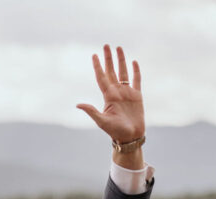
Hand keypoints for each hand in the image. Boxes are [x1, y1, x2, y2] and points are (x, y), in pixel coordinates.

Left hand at [76, 45, 144, 165]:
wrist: (130, 136)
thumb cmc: (115, 131)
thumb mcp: (102, 121)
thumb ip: (91, 111)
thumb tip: (78, 105)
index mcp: (108, 96)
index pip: (101, 77)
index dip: (97, 66)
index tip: (93, 55)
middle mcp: (116, 92)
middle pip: (111, 71)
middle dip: (108, 58)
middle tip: (105, 45)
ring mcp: (127, 93)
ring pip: (123, 72)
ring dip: (121, 60)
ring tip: (118, 48)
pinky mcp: (137, 96)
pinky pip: (136, 80)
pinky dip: (135, 71)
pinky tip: (133, 62)